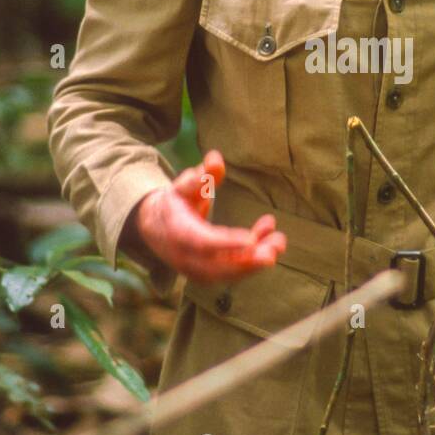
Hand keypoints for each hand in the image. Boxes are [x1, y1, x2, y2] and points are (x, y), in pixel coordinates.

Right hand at [124, 148, 285, 285]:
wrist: (154, 229)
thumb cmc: (174, 203)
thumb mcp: (183, 186)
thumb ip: (201, 175)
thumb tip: (216, 158)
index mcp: (178, 232)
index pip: (203, 242)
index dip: (227, 243)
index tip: (251, 240)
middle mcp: (186, 257)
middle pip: (218, 266)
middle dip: (249, 260)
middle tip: (274, 250)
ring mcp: (196, 270)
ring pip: (229, 273)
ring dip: (257, 260)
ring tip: (279, 241)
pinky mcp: (208, 276)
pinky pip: (232, 273)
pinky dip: (253, 261)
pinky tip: (271, 242)